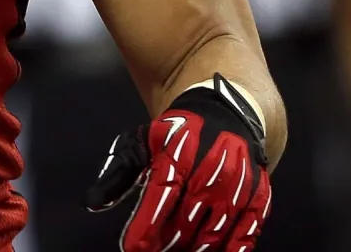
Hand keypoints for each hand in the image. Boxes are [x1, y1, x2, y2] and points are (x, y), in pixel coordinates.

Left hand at [85, 74, 272, 251]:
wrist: (226, 113)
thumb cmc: (178, 134)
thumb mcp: (142, 143)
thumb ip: (118, 176)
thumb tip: (91, 203)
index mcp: (179, 153)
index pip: (160, 197)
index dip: (146, 228)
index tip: (133, 249)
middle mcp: (211, 169)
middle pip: (186, 222)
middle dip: (167, 244)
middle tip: (155, 251)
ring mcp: (238, 183)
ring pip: (214, 232)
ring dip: (194, 249)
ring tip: (179, 251)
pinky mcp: (258, 194)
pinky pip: (248, 230)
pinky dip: (233, 248)